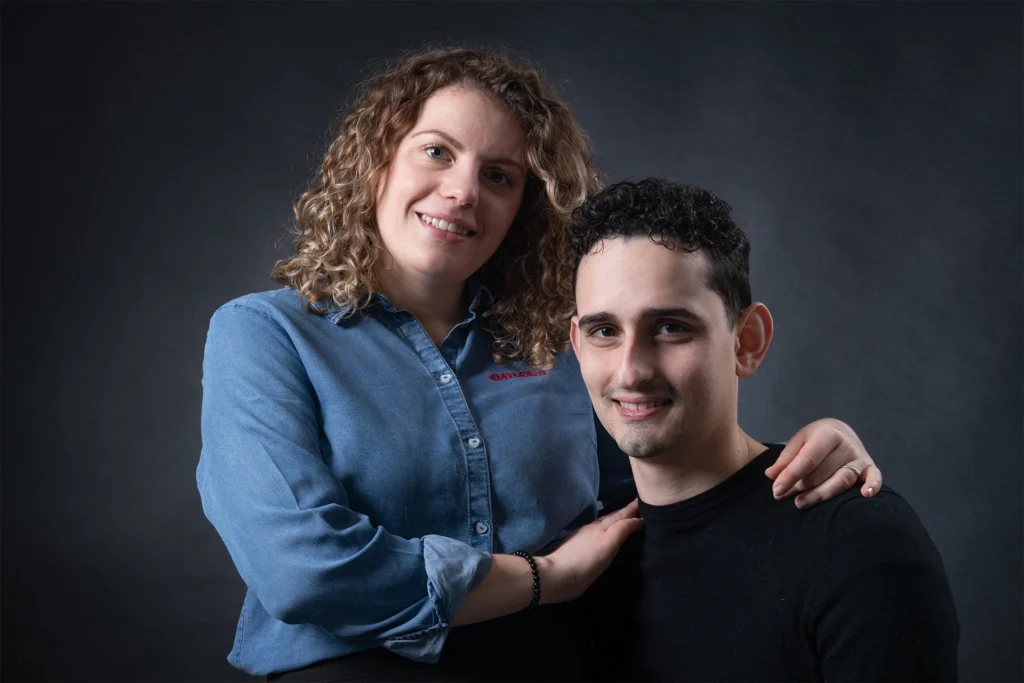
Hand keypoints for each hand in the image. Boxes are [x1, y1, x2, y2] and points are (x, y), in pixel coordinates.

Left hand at [536, 499, 642, 603]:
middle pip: (613, 517)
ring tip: (627, 518)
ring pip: (605, 523)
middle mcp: (594, 528)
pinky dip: (607, 527)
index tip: (645, 503)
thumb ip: (622, 530)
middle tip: (639, 507)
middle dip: (626, 511)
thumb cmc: (585, 563)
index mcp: (603, 527)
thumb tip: (636, 519)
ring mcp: (584, 535)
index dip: (633, 509)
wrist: (556, 576)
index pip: (622, 515)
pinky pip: (597, 530)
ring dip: (617, 519)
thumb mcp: (608, 545)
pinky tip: (608, 532)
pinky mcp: (578, 544)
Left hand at [764, 418, 882, 508]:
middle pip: (822, 473)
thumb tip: (771, 475)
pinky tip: (865, 495)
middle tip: (782, 497)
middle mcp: (846, 445)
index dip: (791, 476)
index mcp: (828, 434)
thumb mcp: (799, 441)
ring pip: (841, 481)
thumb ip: (786, 458)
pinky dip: (872, 486)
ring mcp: (860, 457)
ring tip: (800, 503)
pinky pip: (875, 478)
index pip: (808, 459)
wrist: (841, 431)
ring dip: (821, 494)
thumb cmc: (816, 439)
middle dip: (800, 486)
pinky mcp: (870, 468)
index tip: (776, 490)